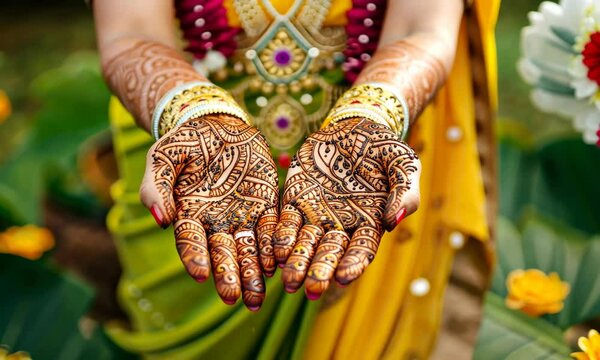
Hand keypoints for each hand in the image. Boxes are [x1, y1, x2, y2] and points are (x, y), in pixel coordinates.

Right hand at [139, 114, 278, 310]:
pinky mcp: (264, 206)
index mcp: (188, 215)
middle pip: (222, 254)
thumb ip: (157, 186)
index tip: (200, 275)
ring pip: (248, 250)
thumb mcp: (163, 157)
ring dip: (253, 273)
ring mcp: (241, 216)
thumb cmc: (186, 141)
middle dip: (228, 276)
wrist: (217, 125)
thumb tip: (161, 218)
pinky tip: (276, 264)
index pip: (190, 242)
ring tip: (257, 297)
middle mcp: (215, 222)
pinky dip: (273, 247)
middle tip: (232, 298)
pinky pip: (271, 229)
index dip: (194, 258)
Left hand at [273, 118, 420, 298]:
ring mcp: (317, 214)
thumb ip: (404, 191)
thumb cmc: (383, 148)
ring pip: (306, 243)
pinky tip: (275, 252)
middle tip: (310, 289)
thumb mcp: (403, 163)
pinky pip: (285, 222)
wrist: (353, 127)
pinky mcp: (295, 199)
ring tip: (288, 281)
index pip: (361, 249)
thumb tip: (395, 220)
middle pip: (330, 253)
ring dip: (297, 262)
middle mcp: (342, 225)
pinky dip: (281, 237)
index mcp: (370, 222)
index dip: (353, 263)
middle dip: (320, 270)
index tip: (343, 278)